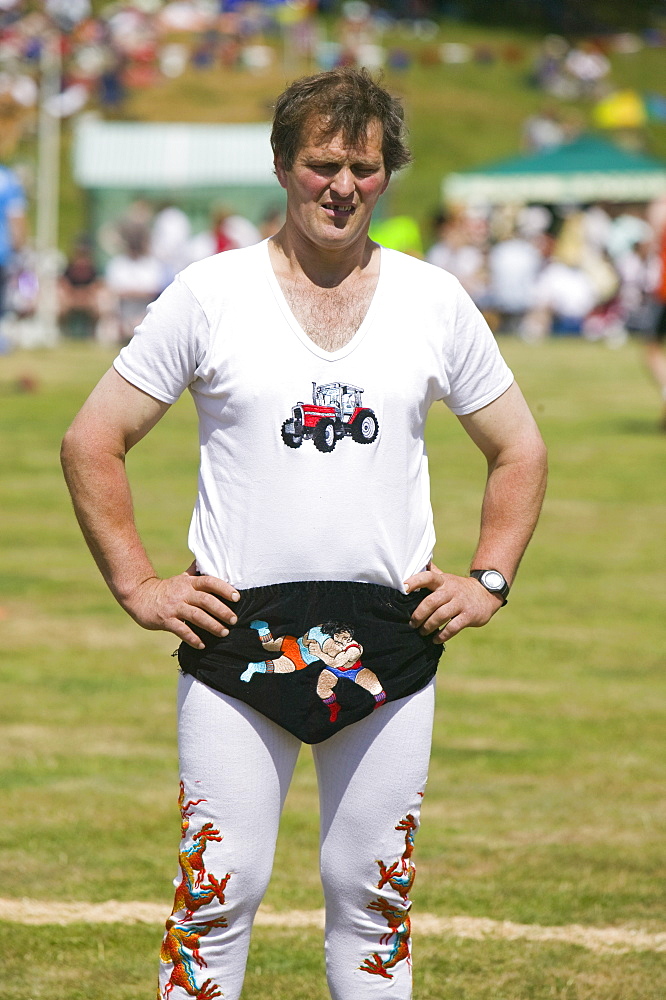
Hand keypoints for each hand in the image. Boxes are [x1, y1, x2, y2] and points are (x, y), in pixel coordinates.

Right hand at [122, 570, 239, 648]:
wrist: (139, 596)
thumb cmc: (167, 589)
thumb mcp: (181, 578)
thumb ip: (196, 572)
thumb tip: (210, 560)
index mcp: (189, 582)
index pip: (210, 582)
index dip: (224, 589)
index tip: (237, 597)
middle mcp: (183, 593)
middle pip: (206, 600)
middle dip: (222, 610)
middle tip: (234, 620)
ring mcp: (174, 607)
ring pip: (196, 616)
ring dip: (212, 625)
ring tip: (224, 632)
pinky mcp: (165, 620)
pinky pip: (181, 630)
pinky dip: (193, 638)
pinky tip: (202, 644)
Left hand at [404, 561, 503, 644]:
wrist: (486, 594)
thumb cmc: (458, 587)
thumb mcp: (446, 578)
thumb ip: (432, 573)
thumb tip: (415, 562)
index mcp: (443, 581)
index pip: (428, 577)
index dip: (415, 581)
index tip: (403, 588)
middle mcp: (451, 590)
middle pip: (431, 601)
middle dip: (419, 614)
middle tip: (412, 623)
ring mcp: (460, 603)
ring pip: (441, 616)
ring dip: (428, 626)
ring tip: (422, 632)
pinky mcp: (469, 616)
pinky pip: (453, 627)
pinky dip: (442, 635)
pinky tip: (435, 639)